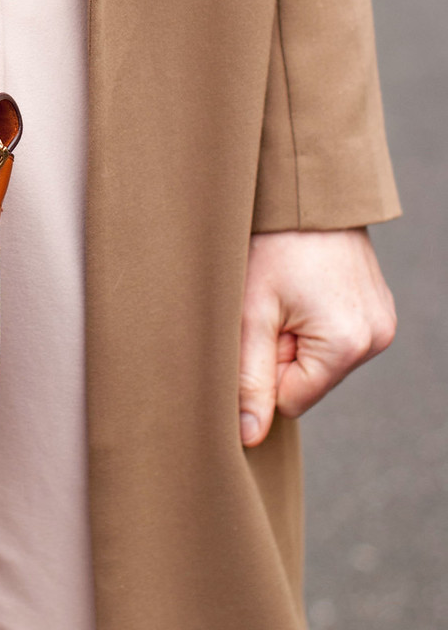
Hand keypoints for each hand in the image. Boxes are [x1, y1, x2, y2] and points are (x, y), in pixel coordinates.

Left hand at [239, 228, 395, 447]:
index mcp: (347, 345)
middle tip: (271, 304)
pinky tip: (304, 285)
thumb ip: (249, 379)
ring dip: (296, 335)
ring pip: (320, 359)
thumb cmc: (274, 245)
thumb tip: (248, 437)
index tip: (259, 327)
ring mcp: (382, 322)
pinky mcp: (378, 308)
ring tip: (287, 291)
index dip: (263, 369)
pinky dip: (313, 321)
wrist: (307, 192)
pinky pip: (335, 337)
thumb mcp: (252, 313)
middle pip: (308, 381)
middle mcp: (376, 339)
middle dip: (281, 351)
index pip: (291, 401)